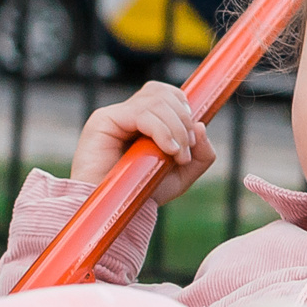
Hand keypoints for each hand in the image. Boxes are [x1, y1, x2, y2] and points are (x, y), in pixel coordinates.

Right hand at [70, 81, 215, 204]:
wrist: (112, 213)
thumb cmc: (141, 195)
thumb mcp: (182, 177)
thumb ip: (200, 155)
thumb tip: (202, 126)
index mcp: (143, 121)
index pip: (166, 94)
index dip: (185, 108)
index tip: (193, 139)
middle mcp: (128, 114)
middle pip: (162, 93)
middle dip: (184, 120)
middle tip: (186, 151)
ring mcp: (115, 115)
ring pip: (156, 101)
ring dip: (176, 128)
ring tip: (178, 155)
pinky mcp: (104, 120)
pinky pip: (142, 113)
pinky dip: (162, 130)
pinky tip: (168, 150)